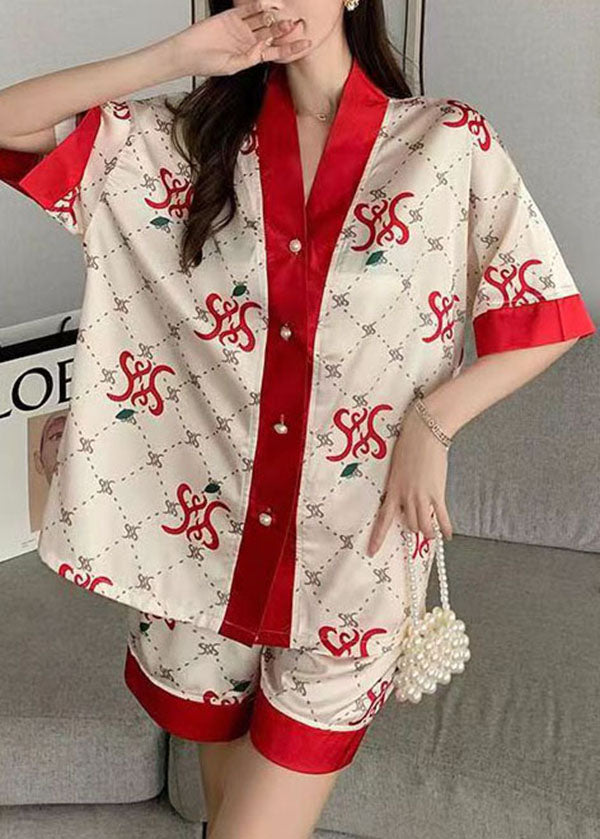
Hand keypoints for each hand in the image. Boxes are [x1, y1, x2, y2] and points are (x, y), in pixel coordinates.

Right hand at [170, 0, 311, 78]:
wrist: (187, 53)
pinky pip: (247, 10)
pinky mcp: (231, 17)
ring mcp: (242, 28)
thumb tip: (263, 51)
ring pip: (262, 21)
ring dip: (273, 19)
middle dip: (284, 31)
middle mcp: (250, 41)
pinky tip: (266, 5)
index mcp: (252, 55)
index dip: (292, 48)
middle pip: (272, 34)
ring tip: (285, 17)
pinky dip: (256, 7)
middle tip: (295, 25)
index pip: (277, 52)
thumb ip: (248, 59)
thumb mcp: (232, 66)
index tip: (306, 45)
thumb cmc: (207, 64)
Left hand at [366, 403, 453, 555]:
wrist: (424, 433)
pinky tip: (448, 535)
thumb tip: (406, 497)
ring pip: (423, 526)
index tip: (371, 551)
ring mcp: (421, 496)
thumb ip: (399, 484)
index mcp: (392, 489)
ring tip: (431, 533)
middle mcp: (405, 496)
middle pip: (410, 524)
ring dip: (428, 532)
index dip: (377, 538)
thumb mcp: (397, 468)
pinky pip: (441, 518)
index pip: (383, 519)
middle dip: (415, 527)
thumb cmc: (408, 445)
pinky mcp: (437, 493)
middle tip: (419, 527)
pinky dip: (445, 528)